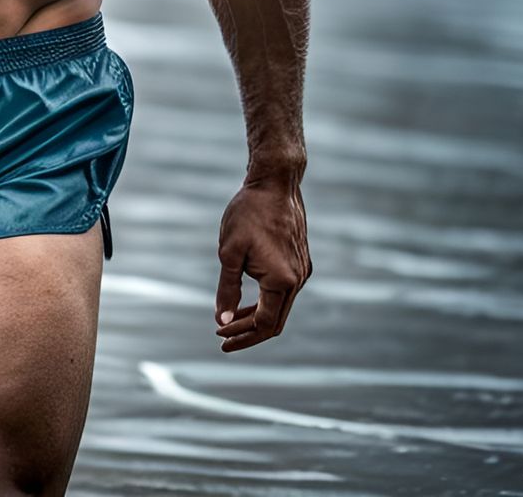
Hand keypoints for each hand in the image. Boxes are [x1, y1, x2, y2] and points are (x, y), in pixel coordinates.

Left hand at [214, 176, 310, 350]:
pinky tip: (246, 300)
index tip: (220, 339)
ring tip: (230, 322)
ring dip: (256, 317)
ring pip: (280, 307)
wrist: (275, 183)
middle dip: (248, 332)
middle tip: (222, 338)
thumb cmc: (248, 213)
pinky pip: (284, 292)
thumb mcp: (229, 251)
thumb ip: (227, 289)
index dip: (242, 336)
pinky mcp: (301, 262)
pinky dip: (265, 301)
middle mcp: (298, 280)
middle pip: (274, 321)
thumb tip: (223, 322)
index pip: (264, 324)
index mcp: (282, 281)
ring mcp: (302, 271)